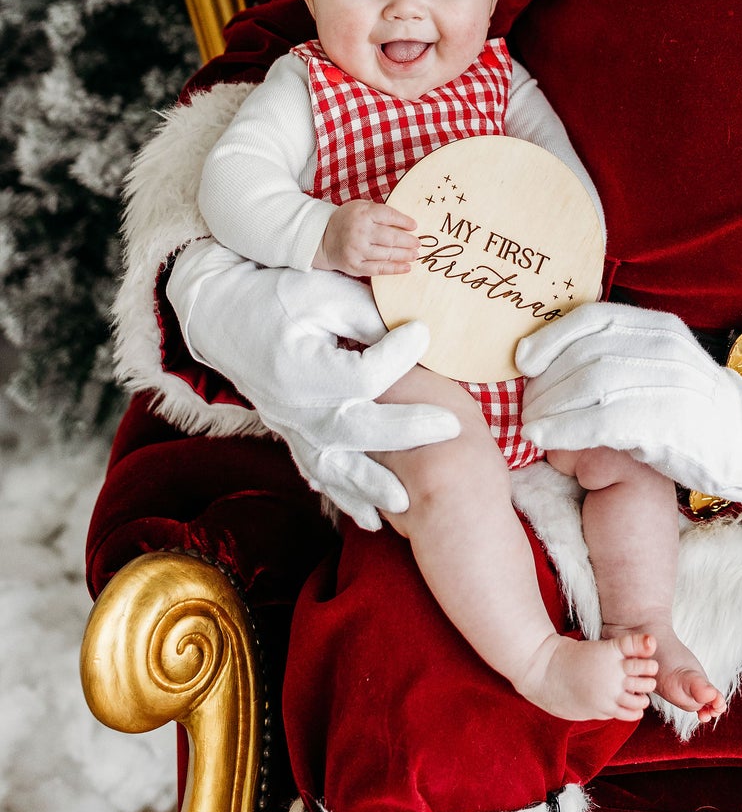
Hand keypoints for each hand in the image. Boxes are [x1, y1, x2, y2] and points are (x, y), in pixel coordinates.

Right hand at [171, 242, 460, 528]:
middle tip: (451, 427)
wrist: (221, 313)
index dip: (400, 354)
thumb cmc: (276, 296)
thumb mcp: (323, 293)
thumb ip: (368, 318)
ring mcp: (288, 425)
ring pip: (332, 466)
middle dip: (406, 433)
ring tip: (406, 503)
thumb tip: (415, 337)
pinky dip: (341, 496)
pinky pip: (316, 472)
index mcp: (301, 367)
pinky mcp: (288, 433)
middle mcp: (293, 406)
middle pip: (355, 429)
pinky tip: (369, 518)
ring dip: (368, 487)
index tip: (423, 333)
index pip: (364, 375)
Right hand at [319, 200, 418, 276]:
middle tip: (418, 243)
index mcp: (362, 214)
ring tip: (415, 255)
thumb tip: (406, 222)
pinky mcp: (355, 266)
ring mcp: (357, 250)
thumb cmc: (347, 220)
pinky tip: (406, 267)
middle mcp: (360, 232)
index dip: (404, 221)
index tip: (415, 226)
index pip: (389, 216)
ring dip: (405, 255)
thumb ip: (380, 212)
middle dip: (408, 241)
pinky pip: (379, 269)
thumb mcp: (361, 207)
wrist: (322, 238)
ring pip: (387, 254)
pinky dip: (394, 269)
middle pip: (391, 237)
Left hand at [516, 304, 741, 502]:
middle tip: (523, 405)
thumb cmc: (689, 407)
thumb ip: (617, 353)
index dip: (551, 338)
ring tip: (528, 424)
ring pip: (591, 385)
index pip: (592, 318)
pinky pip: (604, 420)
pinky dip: (567, 429)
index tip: (524, 362)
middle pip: (586, 354)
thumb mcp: (659, 363)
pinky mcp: (668, 421)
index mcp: (657, 326)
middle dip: (546, 381)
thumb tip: (550, 362)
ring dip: (550, 407)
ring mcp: (669, 382)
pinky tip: (545, 440)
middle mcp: (663, 346)